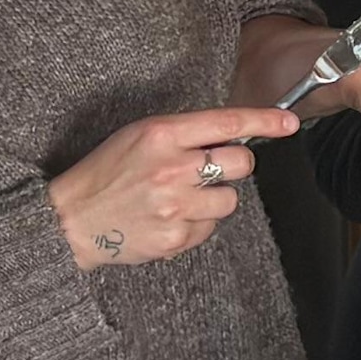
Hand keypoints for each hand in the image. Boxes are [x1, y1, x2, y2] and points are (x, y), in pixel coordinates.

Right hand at [54, 105, 297, 270]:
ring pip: (229, 200)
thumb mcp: (139, 136)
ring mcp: (175, 205)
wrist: (72, 219)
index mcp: (162, 134)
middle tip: (209, 170)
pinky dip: (196, 224)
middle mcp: (172, 168)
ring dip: (213, 199)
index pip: (226, 123)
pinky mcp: (176, 237)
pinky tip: (169, 219)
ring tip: (180, 199)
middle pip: (239, 163)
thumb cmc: (106, 173)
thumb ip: (183, 134)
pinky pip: (209, 228)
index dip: (264, 122)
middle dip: (232, 166)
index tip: (288, 123)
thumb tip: (230, 136)